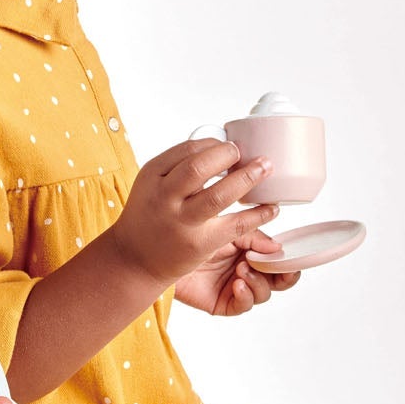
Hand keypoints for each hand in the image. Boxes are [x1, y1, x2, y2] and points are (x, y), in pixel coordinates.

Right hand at [108, 138, 286, 294]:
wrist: (133, 259)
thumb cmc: (148, 217)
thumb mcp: (152, 184)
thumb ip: (179, 168)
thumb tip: (220, 149)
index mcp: (152, 176)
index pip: (187, 149)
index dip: (212, 144)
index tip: (226, 145)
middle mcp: (164, 197)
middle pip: (199, 167)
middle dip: (227, 154)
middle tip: (241, 153)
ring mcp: (181, 222)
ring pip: (219, 195)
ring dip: (248, 177)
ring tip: (265, 167)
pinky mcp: (199, 244)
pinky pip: (235, 225)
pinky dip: (258, 214)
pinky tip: (271, 207)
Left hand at [171, 225, 301, 315]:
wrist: (159, 252)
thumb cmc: (190, 235)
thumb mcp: (226, 230)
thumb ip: (254, 237)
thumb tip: (278, 248)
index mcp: (251, 251)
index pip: (279, 260)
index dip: (289, 262)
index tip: (290, 258)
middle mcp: (247, 269)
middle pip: (278, 281)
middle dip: (281, 276)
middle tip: (277, 269)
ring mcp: (236, 287)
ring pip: (263, 293)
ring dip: (258, 281)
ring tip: (242, 268)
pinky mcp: (223, 303)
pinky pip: (244, 305)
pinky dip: (245, 295)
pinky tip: (237, 283)